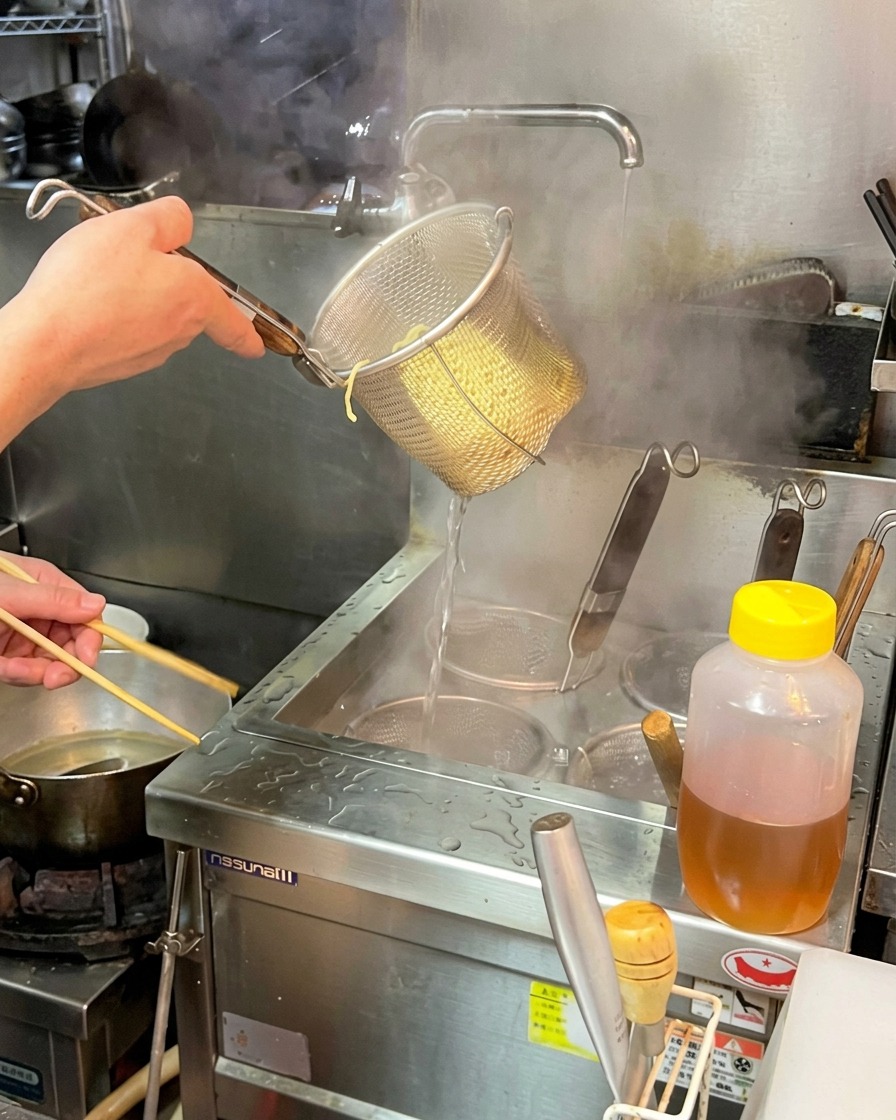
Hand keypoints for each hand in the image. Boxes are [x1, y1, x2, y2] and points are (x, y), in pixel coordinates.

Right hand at [0, 195, 265, 446]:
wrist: (47, 341)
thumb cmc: (88, 287)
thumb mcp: (133, 227)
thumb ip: (167, 219)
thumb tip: (182, 223)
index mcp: (194, 299)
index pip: (233, 321)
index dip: (246, 332)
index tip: (257, 344)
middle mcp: (178, 332)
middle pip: (186, 306)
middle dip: (165, 284)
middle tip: (127, 258)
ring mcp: (150, 352)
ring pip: (154, 319)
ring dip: (135, 299)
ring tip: (98, 278)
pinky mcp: (120, 364)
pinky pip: (126, 333)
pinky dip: (113, 317)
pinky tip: (87, 301)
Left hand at [0, 553, 105, 688]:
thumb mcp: (9, 592)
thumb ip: (53, 599)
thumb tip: (97, 604)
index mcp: (46, 587)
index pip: (85, 614)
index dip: (90, 639)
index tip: (87, 659)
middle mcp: (39, 611)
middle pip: (71, 643)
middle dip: (64, 664)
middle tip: (54, 678)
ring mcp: (24, 633)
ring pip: (48, 663)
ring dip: (33, 672)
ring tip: (12, 668)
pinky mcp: (7, 653)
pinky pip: (23, 672)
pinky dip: (15, 675)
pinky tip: (4, 667)